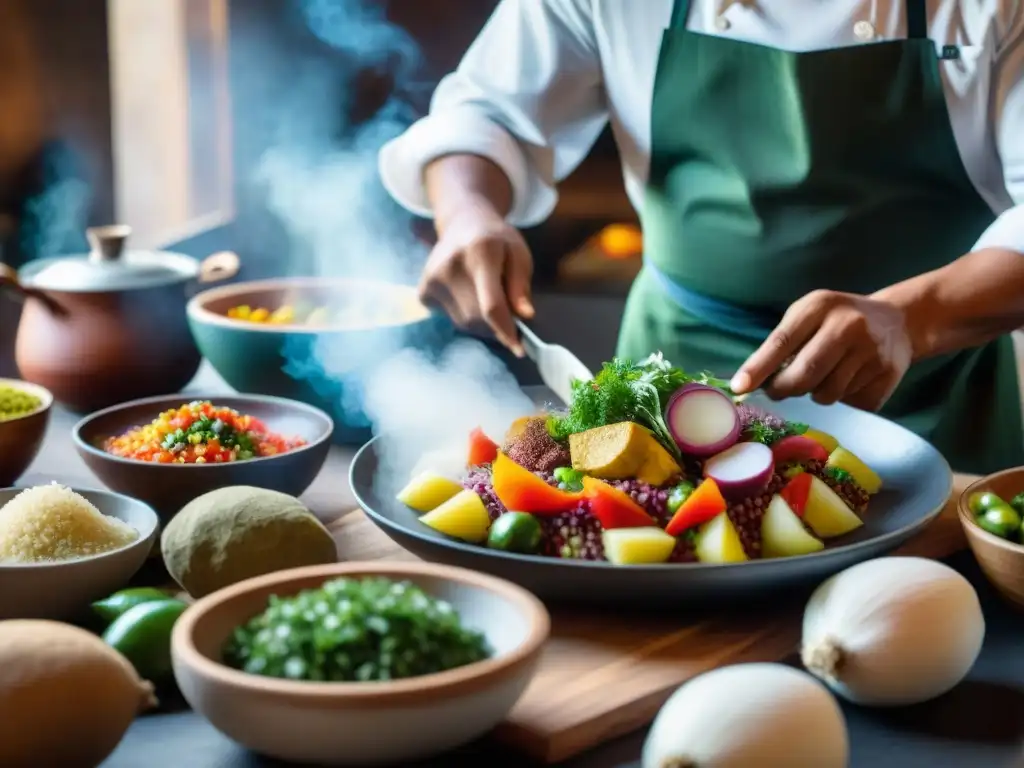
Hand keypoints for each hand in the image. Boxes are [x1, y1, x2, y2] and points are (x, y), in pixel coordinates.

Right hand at [419, 198, 533, 354]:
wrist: (462, 223)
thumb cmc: (497, 241)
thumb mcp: (519, 254)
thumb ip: (521, 285)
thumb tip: (525, 316)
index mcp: (480, 253)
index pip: (491, 304)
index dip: (505, 331)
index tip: (519, 350)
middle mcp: (450, 267)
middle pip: (477, 319)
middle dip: (496, 325)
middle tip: (507, 311)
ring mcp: (432, 280)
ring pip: (463, 324)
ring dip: (480, 321)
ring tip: (484, 295)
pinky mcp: (423, 291)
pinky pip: (449, 319)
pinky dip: (464, 315)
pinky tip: (467, 294)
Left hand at [730, 290, 913, 410]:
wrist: (897, 321)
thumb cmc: (838, 319)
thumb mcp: (809, 315)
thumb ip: (783, 342)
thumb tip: (750, 381)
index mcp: (821, 305)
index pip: (782, 341)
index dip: (759, 367)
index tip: (739, 387)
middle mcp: (849, 325)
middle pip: (805, 374)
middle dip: (784, 389)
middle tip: (777, 390)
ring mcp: (872, 351)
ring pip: (827, 394)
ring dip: (816, 394)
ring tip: (823, 377)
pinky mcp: (888, 375)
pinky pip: (851, 404)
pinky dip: (843, 399)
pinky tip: (850, 380)